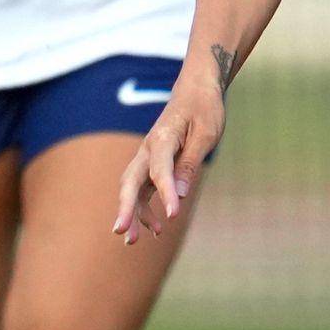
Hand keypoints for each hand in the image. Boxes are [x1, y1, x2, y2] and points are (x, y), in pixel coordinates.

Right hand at [114, 69, 224, 242]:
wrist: (196, 88)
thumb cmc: (204, 108)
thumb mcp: (206, 134)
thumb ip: (190, 165)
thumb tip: (179, 197)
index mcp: (164, 138)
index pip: (161, 171)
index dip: (165, 194)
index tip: (172, 217)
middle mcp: (149, 148)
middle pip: (131, 181)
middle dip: (126, 209)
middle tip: (122, 233)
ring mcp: (147, 156)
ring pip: (132, 188)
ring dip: (132, 214)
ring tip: (134, 241)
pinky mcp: (152, 162)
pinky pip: (142, 188)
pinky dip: (145, 207)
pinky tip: (156, 227)